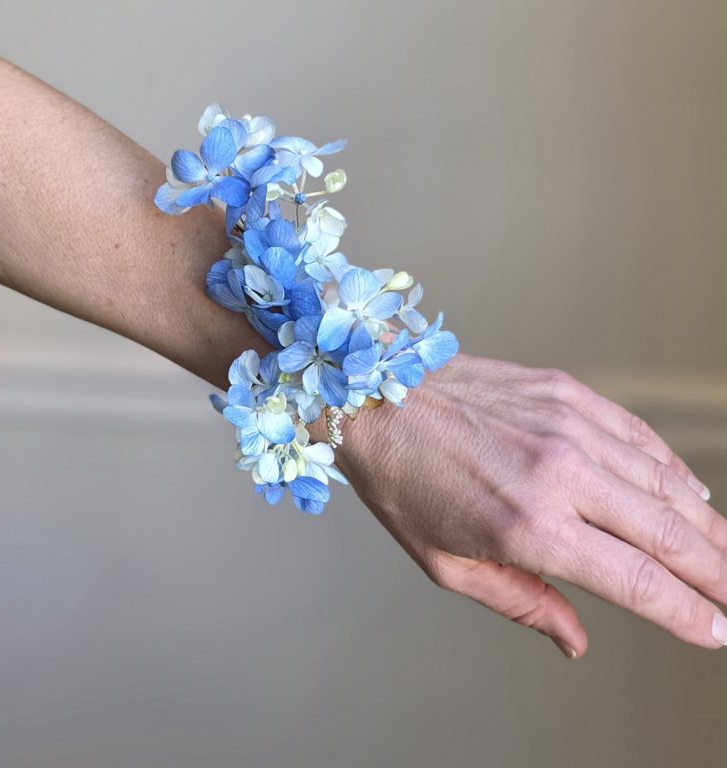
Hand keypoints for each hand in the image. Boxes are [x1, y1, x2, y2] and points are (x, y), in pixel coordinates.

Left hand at [333, 353, 725, 657]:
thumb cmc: (401, 483)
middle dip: (716, 571)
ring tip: (725, 550)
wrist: (375, 395)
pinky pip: (637, 435)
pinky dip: (670, 468)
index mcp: (530, 528)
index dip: (687, 613)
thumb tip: (577, 640)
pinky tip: (688, 490)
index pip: (638, 582)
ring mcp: (568, 426)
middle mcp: (561, 475)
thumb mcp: (446, 564)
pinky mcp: (565, 392)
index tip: (716, 630)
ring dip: (704, 523)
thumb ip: (521, 602)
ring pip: (663, 483)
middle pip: (668, 533)